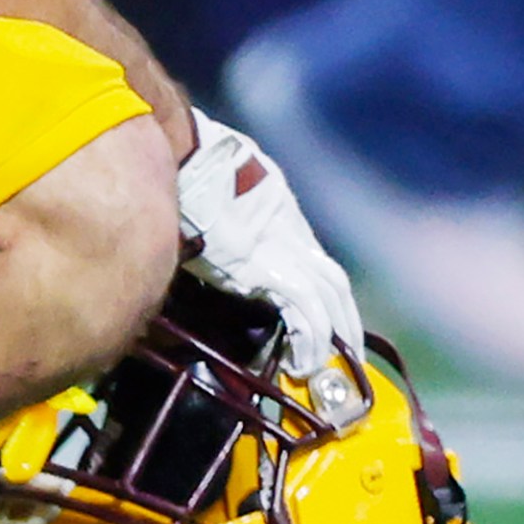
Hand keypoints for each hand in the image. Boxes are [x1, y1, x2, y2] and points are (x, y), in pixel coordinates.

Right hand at [174, 110, 365, 377]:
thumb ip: (216, 218)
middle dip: (343, 319)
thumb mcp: (208, 192)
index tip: (321, 321)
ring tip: (324, 370)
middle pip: (331, 279)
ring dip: (332, 336)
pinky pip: (303, 310)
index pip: (309, 255)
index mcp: (275, 206)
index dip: (321, 292)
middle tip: (345, 356)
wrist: (177, 153)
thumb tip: (197, 238)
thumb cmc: (179, 169)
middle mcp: (288, 225)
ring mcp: (282, 244)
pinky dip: (308, 339)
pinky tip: (302, 364)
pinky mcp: (268, 265)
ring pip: (328, 295)